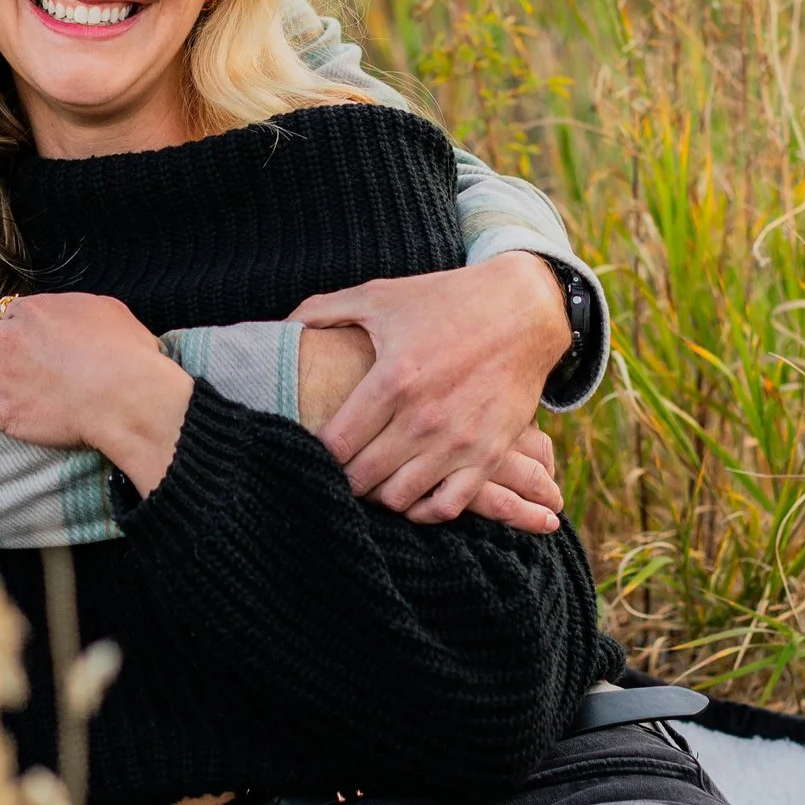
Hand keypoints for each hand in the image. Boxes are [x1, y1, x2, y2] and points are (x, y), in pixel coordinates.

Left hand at [0, 292, 192, 494]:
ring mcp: (1, 375)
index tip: (0, 327)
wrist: (125, 394)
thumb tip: (69, 314)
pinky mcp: (1, 411)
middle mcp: (9, 338)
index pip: (3, 310)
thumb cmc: (125, 353)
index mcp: (34, 310)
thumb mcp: (105, 310)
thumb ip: (77, 308)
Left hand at [291, 255, 574, 526]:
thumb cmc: (445, 300)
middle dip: (342, 477)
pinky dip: (422, 509)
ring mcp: (460, 441)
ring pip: (399, 498)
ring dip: (378, 494)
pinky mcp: (489, 454)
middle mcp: (425, 417)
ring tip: (370, 477)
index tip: (310, 447)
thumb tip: (281, 325)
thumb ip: (324, 310)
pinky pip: (447, 507)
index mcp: (393, 378)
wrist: (523, 310)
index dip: (315, 452)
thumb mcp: (381, 296)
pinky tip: (409, 491)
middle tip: (336, 468)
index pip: (336, 443)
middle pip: (362, 478)